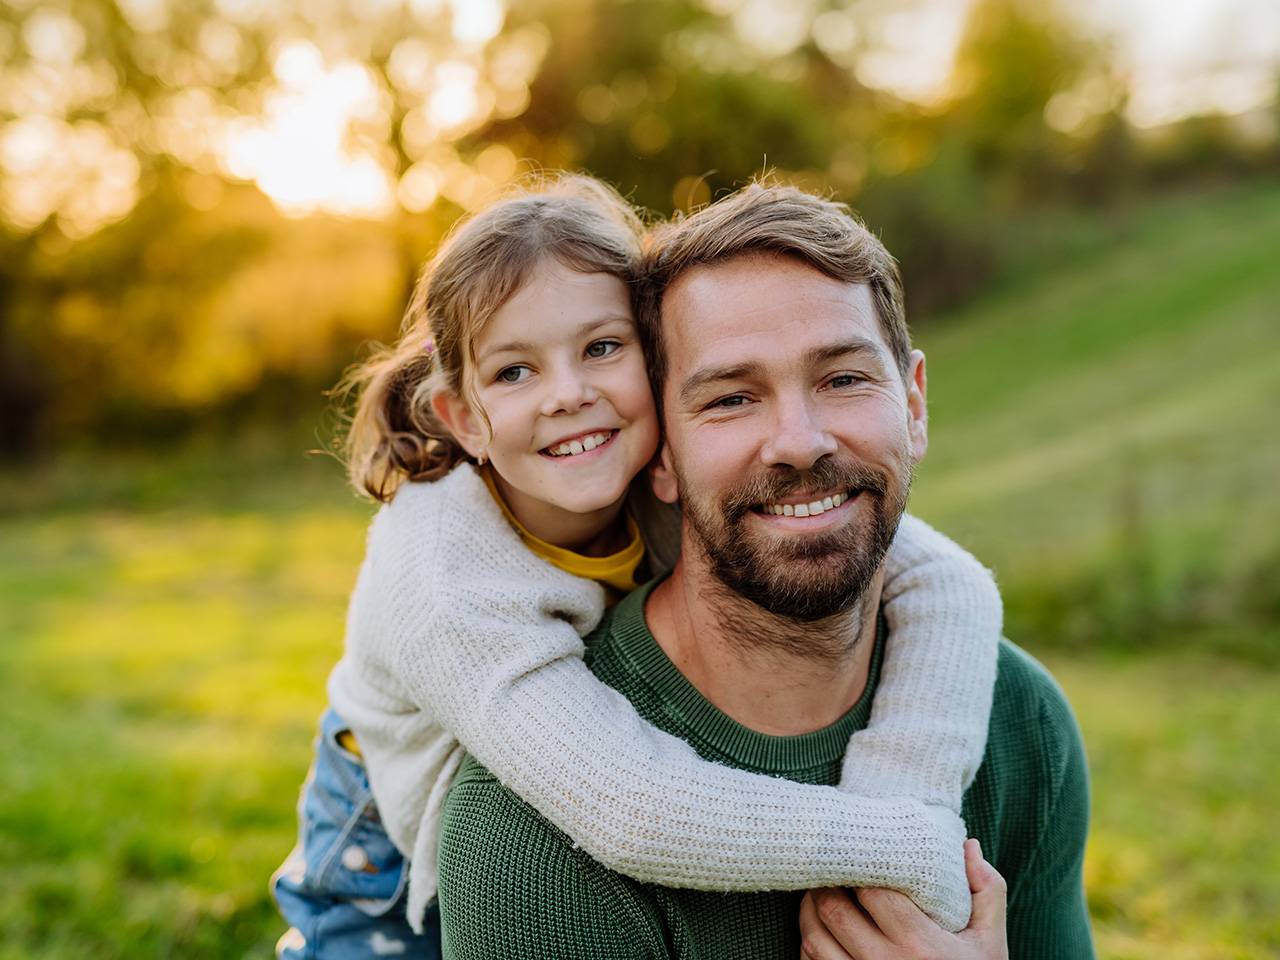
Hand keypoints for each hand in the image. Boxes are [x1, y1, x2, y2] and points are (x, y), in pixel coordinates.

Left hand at [799, 839, 1007, 959]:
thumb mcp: (990, 942)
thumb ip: (986, 891)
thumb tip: (967, 845)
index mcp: (920, 944)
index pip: (871, 891)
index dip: (860, 867)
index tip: (859, 853)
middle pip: (834, 911)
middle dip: (827, 884)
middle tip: (831, 868)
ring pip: (815, 939)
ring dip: (809, 911)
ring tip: (818, 892)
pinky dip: (809, 943)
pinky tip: (820, 929)